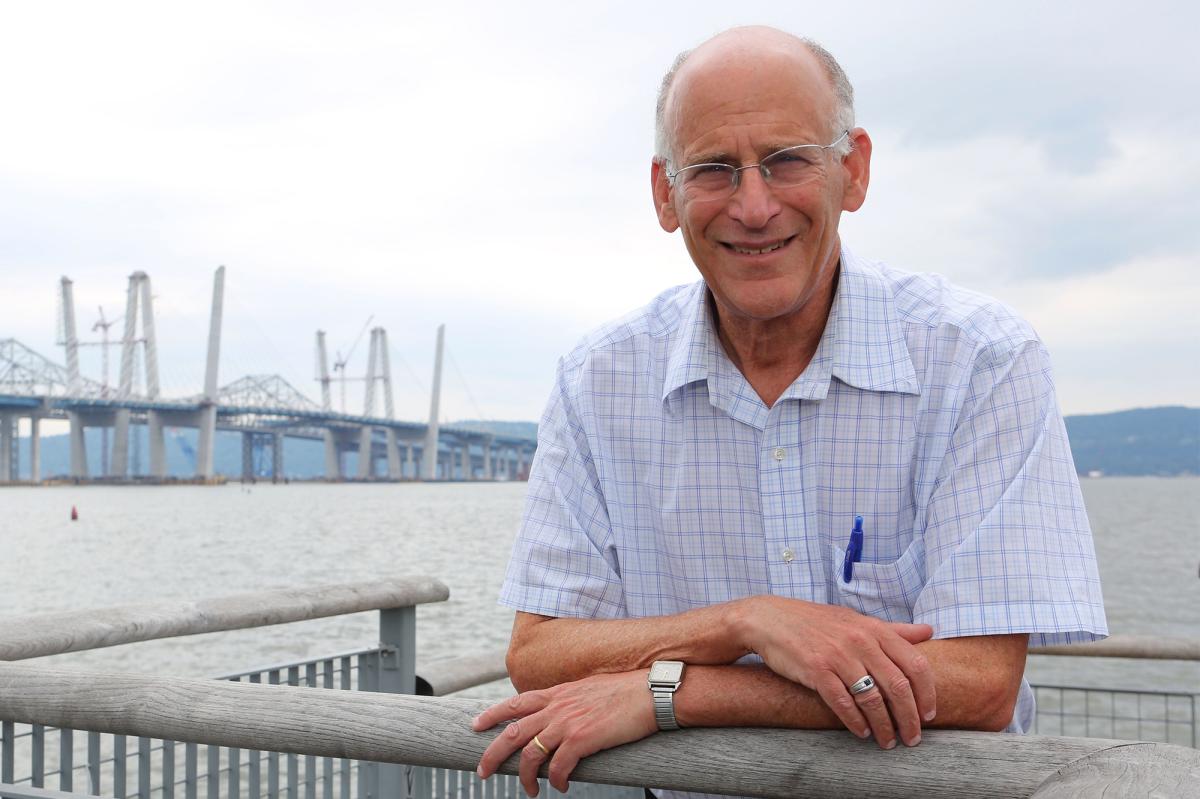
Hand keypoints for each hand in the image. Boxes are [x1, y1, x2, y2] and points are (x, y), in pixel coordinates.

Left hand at [473, 670, 656, 795]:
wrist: (650, 692)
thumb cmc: (625, 692)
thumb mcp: (587, 689)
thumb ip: (568, 700)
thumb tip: (559, 715)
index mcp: (557, 693)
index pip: (515, 703)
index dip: (491, 715)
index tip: (475, 725)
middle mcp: (557, 707)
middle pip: (512, 731)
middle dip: (492, 754)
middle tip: (482, 771)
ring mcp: (568, 723)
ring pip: (529, 753)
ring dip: (524, 777)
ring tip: (529, 791)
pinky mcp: (583, 739)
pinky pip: (558, 767)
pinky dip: (555, 781)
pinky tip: (560, 787)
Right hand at [733, 596, 935, 747]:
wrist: (770, 619)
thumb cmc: (816, 621)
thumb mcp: (856, 620)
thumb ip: (893, 629)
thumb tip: (929, 631)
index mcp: (874, 629)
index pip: (916, 664)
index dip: (927, 694)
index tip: (929, 714)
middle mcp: (860, 641)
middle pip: (898, 686)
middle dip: (909, 718)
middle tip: (913, 738)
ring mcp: (838, 656)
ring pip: (872, 699)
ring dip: (884, 727)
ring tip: (888, 741)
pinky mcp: (816, 670)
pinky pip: (843, 703)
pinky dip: (856, 722)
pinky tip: (862, 732)